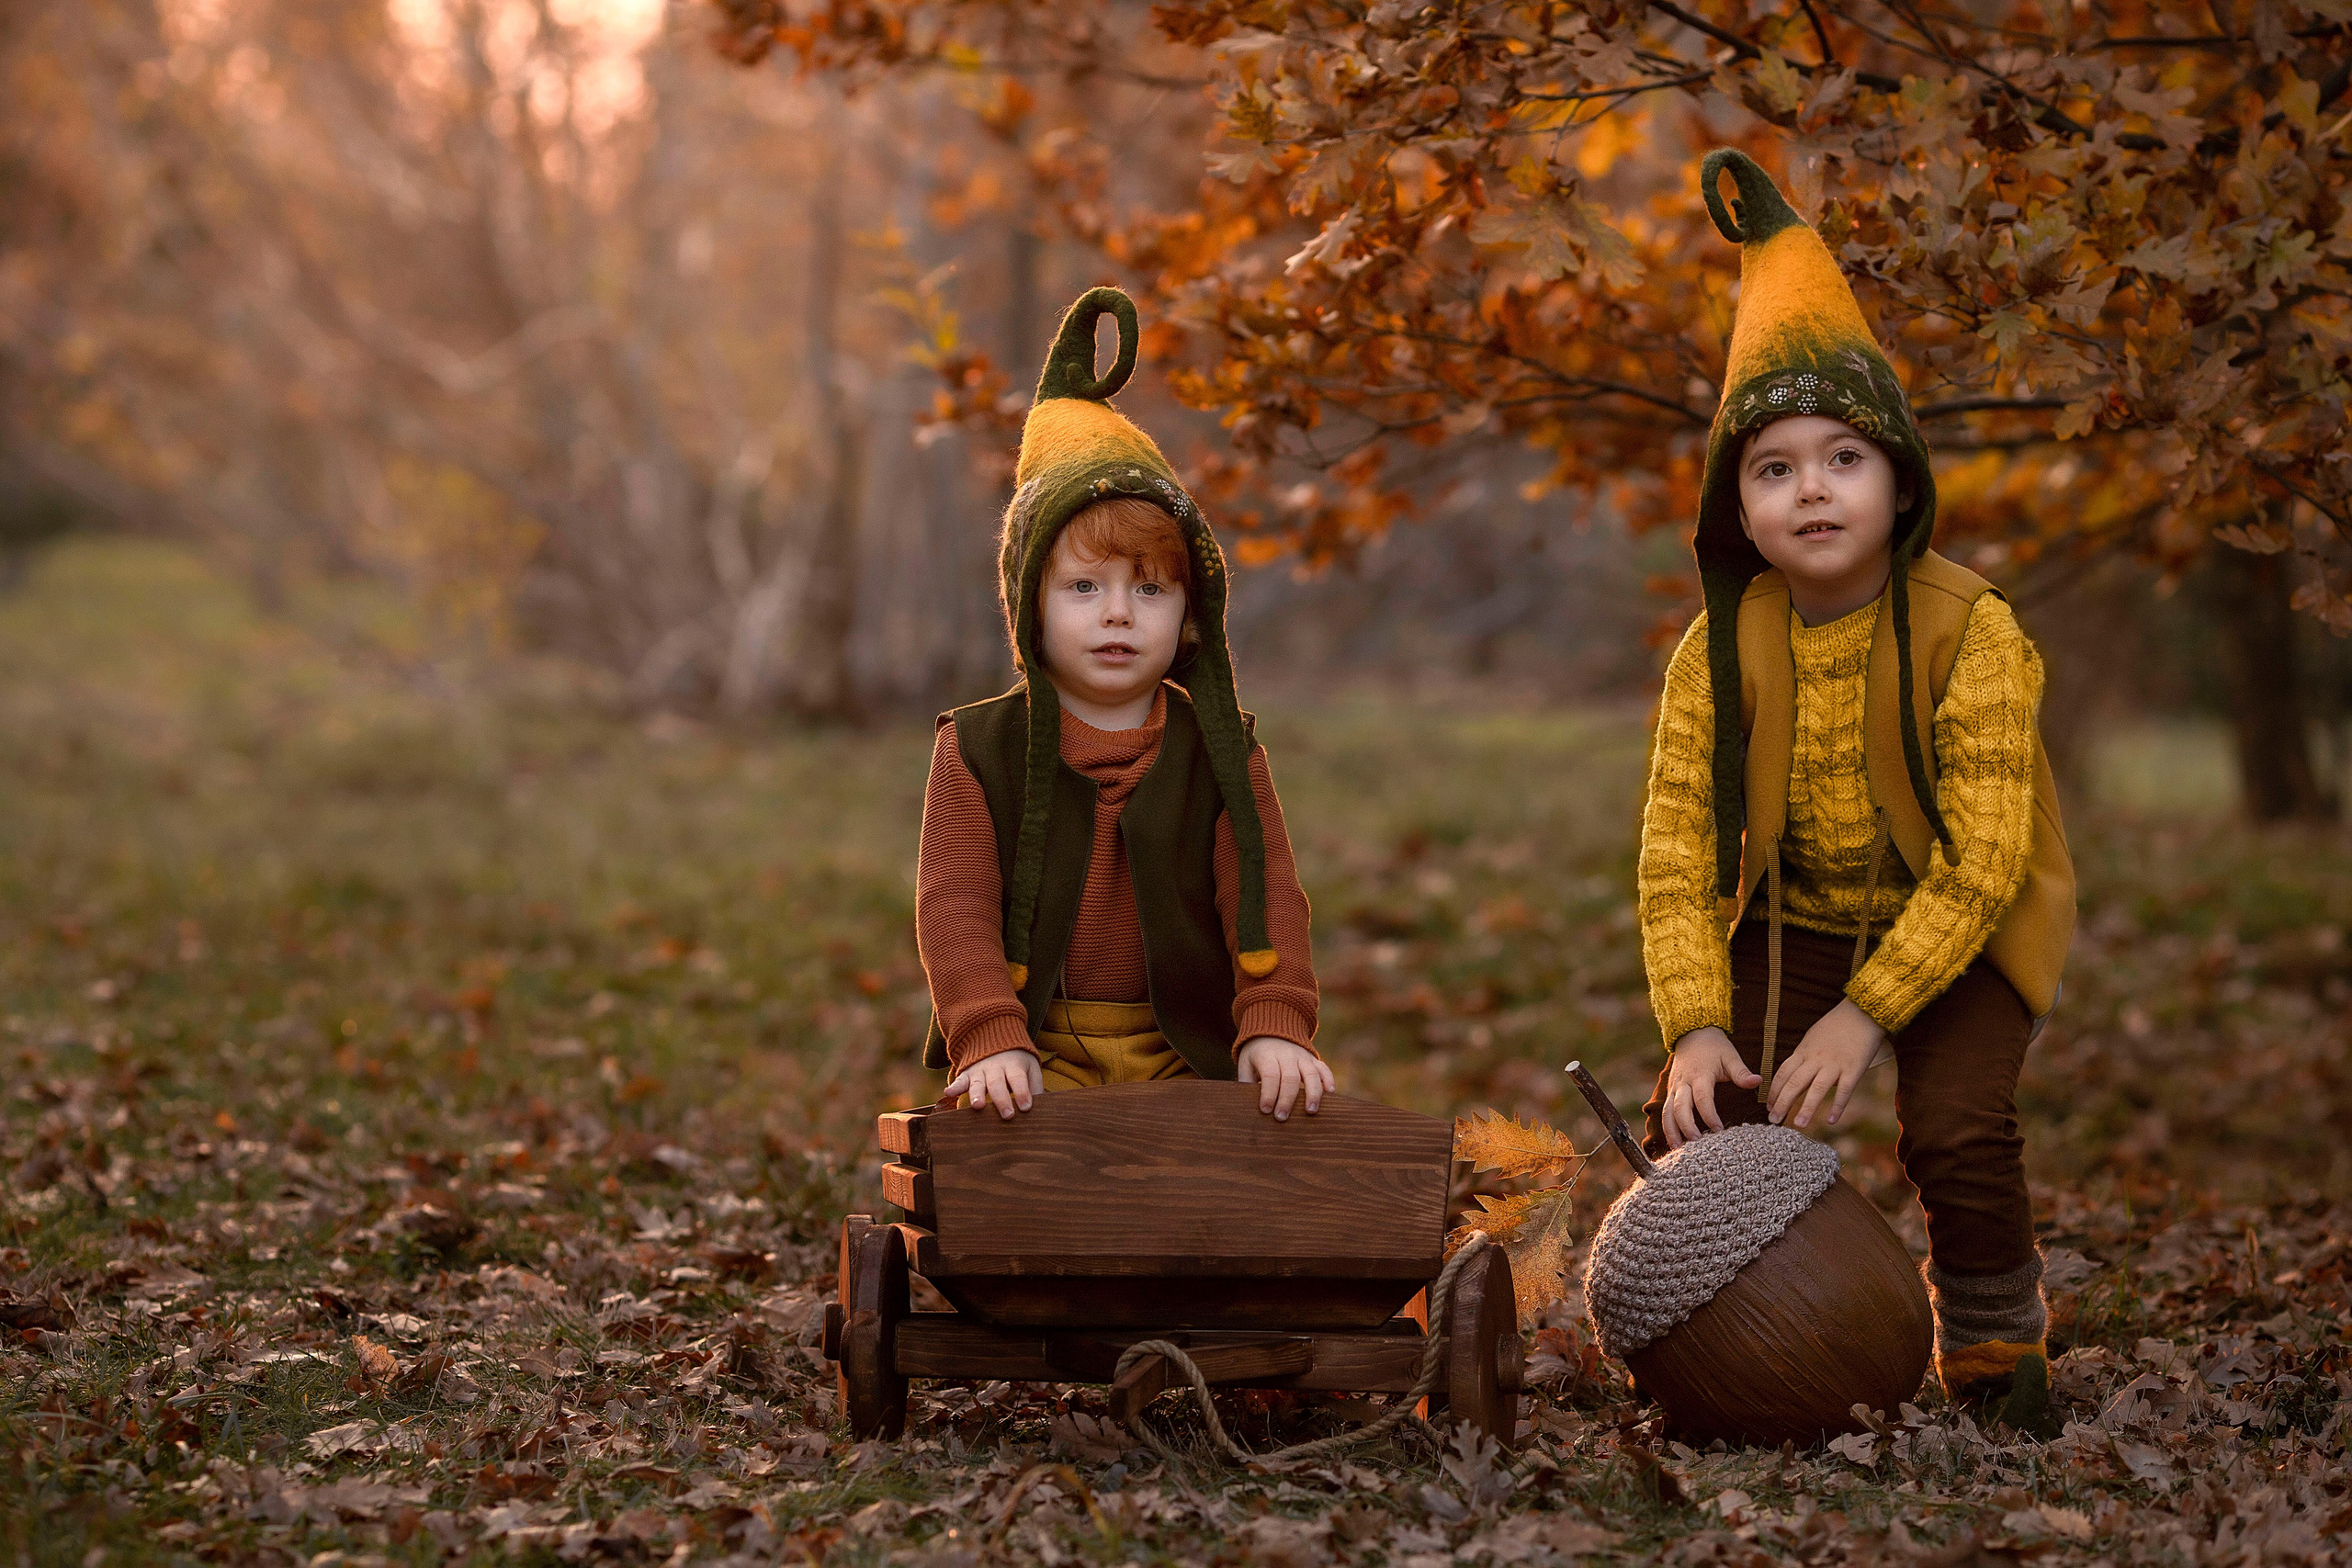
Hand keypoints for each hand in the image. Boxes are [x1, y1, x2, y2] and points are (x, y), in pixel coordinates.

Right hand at [942, 1049, 1043, 1118]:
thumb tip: (1041, 1107)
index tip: (1026, 1107)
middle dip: (1002, 1100)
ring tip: (978, 1106)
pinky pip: (960, 1080)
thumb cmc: (1017, 1060)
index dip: (1023, 1092)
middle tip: (1007, 1115)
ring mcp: (979, 1070)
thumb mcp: (1031, 1066)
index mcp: (1014, 1065)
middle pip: (998, 1084)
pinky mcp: (967, 1074)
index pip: (1018, 1079)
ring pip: (977, 1083)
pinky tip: (948, 1093)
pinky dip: (954, 1086)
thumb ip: (1035, 1085)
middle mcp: (995, 1068)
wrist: (995, 1037)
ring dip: (977, 1094)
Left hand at [1236, 1038, 1333, 1120]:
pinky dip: (1329, 1080)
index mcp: (1267, 1056)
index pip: (1270, 1075)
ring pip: (1310, 1074)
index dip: (1268, 1093)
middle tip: (1282, 1117)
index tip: (1265, 1110)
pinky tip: (1330, 1094)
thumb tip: (1246, 1105)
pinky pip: (1324, 1068)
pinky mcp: (1314, 1059)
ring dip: (1312, 1093)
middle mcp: (1287, 1055)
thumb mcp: (1245, 1062)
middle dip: (1287, 1099)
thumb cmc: (1257, 1054)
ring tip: (1311, 1111)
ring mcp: (1302, 1057)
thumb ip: (1246, 1081)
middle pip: (1290, 1078)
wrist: (1273, 1030)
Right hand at [1661, 1027, 1762, 1149]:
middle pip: (1679, 1107)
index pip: (1702, 1098)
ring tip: (1678, 1149)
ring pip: (1667, 1112)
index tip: (1718, 1129)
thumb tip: (1757, 1082)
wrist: (1692, 1033)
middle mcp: (1683, 1082)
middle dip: (1686, 1126)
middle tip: (1697, 1143)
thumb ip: (1741, 1072)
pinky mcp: (1670, 1091)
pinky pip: (1665, 1111)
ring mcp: (1674, 1087)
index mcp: (1699, 1074)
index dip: (1709, 1115)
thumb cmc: (1714, 1047)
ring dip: (1671, 1130)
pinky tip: (1673, 1141)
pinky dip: (1668, 1126)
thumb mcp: (1730, 1056)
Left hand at [1767, 999, 1884, 1129]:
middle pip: (1794, 1083)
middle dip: (1782, 1103)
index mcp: (1803, 1051)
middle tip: (1773, 1120)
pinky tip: (1831, 1120)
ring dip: (1807, 1108)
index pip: (1782, 1074)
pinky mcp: (1854, 1068)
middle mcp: (1816, 1059)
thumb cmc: (1836, 1025)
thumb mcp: (1813, 1037)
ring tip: (1799, 1125)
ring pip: (1817, 1089)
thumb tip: (1793, 1073)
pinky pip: (1844, 1090)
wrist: (1862, 1013)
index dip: (1773, 1092)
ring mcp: (1835, 1064)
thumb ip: (1803, 1056)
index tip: (1768, 1106)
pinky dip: (1837, 1106)